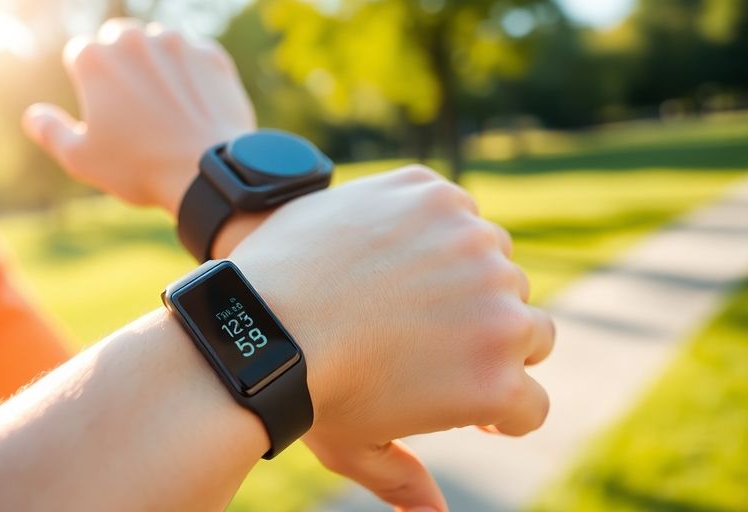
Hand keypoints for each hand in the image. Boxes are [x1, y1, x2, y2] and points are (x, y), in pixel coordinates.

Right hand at [23, 19, 255, 214]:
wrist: (205, 171)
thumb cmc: (138, 167)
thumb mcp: (80, 158)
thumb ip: (50, 131)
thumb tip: (33, 116)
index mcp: (95, 58)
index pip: (79, 53)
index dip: (85, 81)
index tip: (99, 108)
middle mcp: (134, 39)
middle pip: (118, 38)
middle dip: (119, 64)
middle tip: (129, 104)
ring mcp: (177, 44)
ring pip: (158, 43)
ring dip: (156, 64)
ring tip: (163, 106)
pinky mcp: (211, 56)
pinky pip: (194, 57)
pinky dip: (191, 75)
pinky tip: (192, 106)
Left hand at [230, 166, 554, 510]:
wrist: (259, 318)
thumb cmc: (307, 391)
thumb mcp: (358, 450)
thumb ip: (406, 482)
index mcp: (497, 382)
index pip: (532, 400)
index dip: (496, 404)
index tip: (468, 398)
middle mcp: (502, 311)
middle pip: (529, 328)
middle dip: (491, 338)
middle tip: (432, 336)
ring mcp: (472, 246)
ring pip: (495, 262)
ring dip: (465, 275)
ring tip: (402, 288)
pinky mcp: (435, 195)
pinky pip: (455, 209)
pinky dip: (429, 224)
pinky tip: (385, 246)